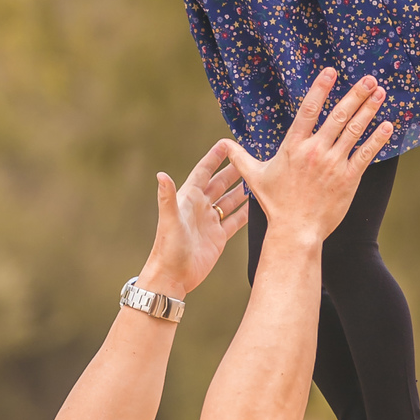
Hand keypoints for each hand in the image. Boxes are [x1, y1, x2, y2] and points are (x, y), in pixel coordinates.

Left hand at [139, 141, 249, 298]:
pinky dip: (246, 213)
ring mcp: (211, 222)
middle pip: (220, 183)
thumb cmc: (168, 248)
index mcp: (189, 199)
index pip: (204, 171)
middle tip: (250, 157)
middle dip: (234, 170)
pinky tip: (257, 206)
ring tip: (258, 178)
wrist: (173, 276)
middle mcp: (200, 207)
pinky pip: (235, 220)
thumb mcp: (170, 220)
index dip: (214, 158)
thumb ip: (167, 197)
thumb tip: (161, 175)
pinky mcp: (219, 237)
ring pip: (230, 200)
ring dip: (242, 190)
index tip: (227, 143)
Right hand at [223, 69, 391, 245]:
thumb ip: (240, 157)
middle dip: (355, 94)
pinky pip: (365, 154)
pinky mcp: (348, 179)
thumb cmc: (276, 204)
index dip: (320, 88)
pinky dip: (377, 139)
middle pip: (338, 116)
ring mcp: (333, 164)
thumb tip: (224, 144)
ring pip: (354, 130)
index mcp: (293, 146)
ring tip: (380, 93)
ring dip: (369, 110)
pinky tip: (388, 125)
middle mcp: (314, 151)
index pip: (308, 110)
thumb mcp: (255, 177)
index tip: (331, 71)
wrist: (295, 231)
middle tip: (369, 79)